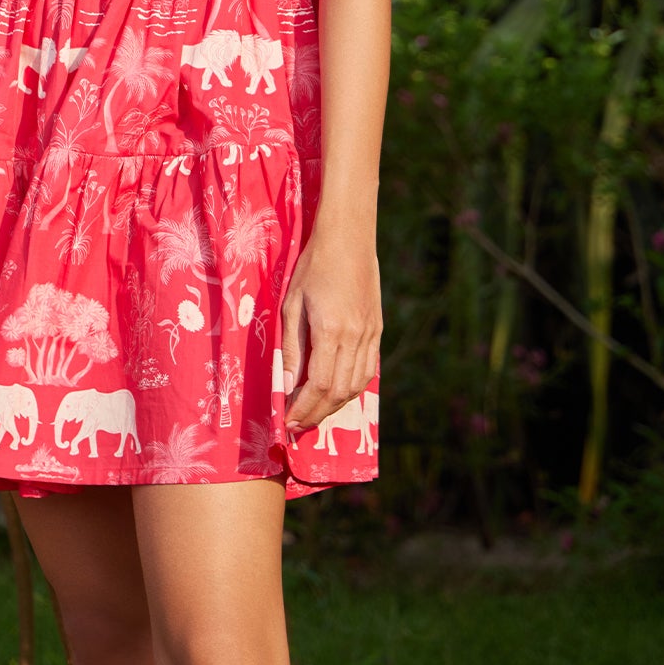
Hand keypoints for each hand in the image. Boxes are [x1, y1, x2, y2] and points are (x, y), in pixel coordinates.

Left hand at [280, 228, 381, 436]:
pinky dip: (352, 388)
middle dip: (316, 414)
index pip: (318, 385)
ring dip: (334, 405)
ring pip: (356, 385)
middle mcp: (355, 337)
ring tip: (314, 412)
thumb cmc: (313, 267)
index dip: (303, 408)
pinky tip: (337, 392)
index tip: (287, 421)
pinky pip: (368, 370)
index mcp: (331, 331)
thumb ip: (290, 347)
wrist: (348, 239)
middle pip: (338, 392)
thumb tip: (286, 384)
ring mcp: (371, 334)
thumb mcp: (292, 304)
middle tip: (297, 425)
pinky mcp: (377, 330)